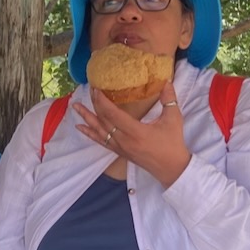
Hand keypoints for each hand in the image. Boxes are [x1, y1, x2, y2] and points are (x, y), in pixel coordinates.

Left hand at [72, 83, 191, 186]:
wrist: (170, 168)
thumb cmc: (173, 143)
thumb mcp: (174, 119)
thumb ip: (169, 99)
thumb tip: (166, 81)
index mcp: (136, 132)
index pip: (113, 115)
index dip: (103, 102)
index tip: (96, 90)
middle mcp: (124, 140)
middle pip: (103, 121)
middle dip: (94, 105)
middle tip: (88, 91)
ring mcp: (120, 147)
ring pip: (99, 131)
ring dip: (86, 118)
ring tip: (75, 107)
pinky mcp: (119, 151)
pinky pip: (101, 141)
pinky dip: (90, 133)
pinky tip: (80, 127)